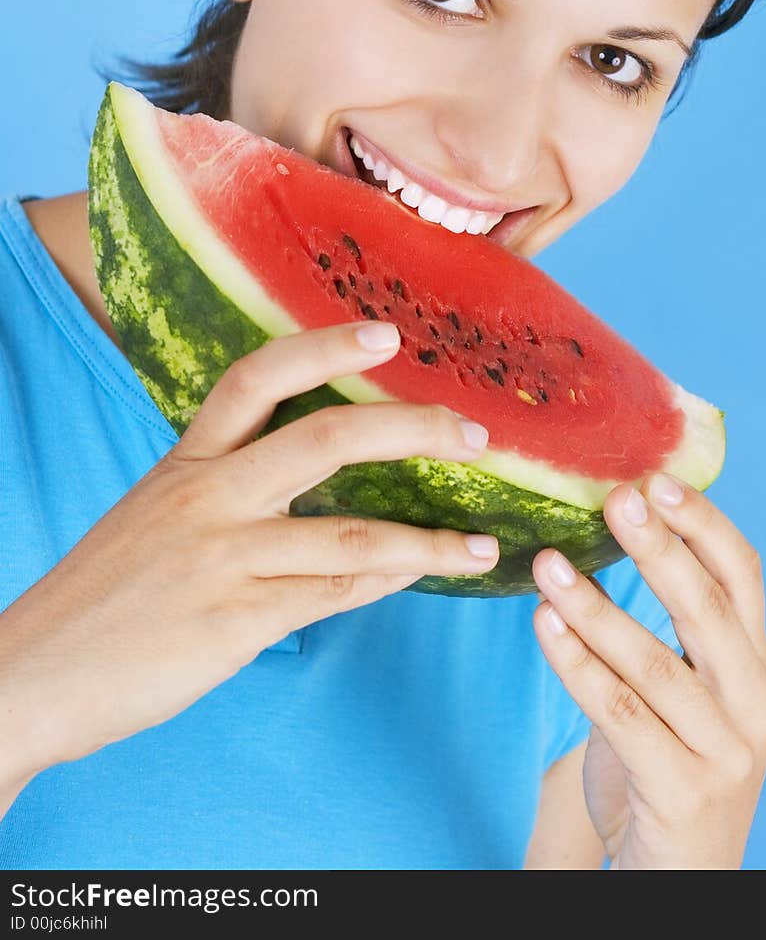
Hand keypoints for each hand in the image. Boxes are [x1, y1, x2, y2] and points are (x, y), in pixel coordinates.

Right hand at [0, 321, 497, 784]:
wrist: (32, 672)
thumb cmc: (104, 593)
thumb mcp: (156, 516)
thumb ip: (225, 489)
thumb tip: (314, 489)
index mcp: (186, 461)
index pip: (257, 378)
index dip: (325, 346)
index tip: (387, 333)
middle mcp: (207, 497)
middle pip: (325, 438)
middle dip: (412, 428)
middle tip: (474, 435)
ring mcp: (221, 559)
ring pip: (351, 535)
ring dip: (429, 541)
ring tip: (480, 546)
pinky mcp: (231, 622)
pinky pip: (330, 596)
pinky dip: (385, 584)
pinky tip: (418, 577)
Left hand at [532, 473, 765, 869]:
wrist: (676, 872)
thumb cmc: (667, 760)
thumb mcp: (680, 687)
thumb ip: (660, 626)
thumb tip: (601, 532)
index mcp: (755, 664)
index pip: (743, 576)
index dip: (704, 523)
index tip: (657, 476)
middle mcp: (754, 703)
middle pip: (707, 609)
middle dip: (657, 547)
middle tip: (613, 498)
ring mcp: (725, 752)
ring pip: (654, 664)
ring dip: (595, 607)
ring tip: (548, 564)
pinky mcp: (683, 790)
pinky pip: (621, 716)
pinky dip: (578, 666)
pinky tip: (544, 627)